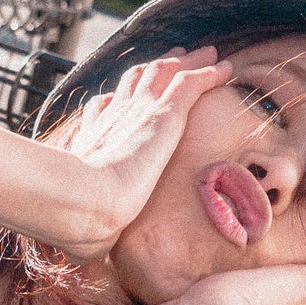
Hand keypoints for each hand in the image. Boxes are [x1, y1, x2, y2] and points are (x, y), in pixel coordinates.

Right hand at [49, 50, 231, 259]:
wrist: (86, 206)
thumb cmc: (80, 222)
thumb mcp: (83, 222)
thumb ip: (87, 227)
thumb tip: (81, 251)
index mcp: (94, 139)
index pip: (106, 107)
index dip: (120, 95)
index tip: (128, 92)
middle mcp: (113, 117)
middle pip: (136, 80)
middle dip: (155, 67)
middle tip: (173, 58)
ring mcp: (137, 112)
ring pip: (165, 73)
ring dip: (186, 61)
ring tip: (205, 53)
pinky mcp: (162, 114)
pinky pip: (191, 83)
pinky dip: (208, 72)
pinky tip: (226, 68)